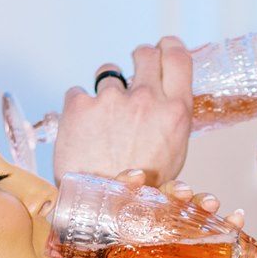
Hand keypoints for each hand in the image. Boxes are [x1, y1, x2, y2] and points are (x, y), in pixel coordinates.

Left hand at [53, 38, 193, 183]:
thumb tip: (163, 101)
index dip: (169, 47)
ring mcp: (111, 100)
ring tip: (102, 122)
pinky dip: (79, 109)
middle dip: (138, 58)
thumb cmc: (139, 191)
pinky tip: (82, 133)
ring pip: (107, 73)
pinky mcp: (79, 105)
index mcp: (175, 113)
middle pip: (145, 53)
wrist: (101, 210)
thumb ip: (169, 122)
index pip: (178, 58)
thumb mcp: (172, 156)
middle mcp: (146, 100)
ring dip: (105, 91)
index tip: (163, 47)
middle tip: (131, 76)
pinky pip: (78, 93)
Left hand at [129, 173, 245, 257]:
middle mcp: (166, 231)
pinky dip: (232, 220)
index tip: (138, 177)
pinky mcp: (218, 244)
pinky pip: (226, 227)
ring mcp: (193, 235)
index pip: (132, 205)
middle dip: (176, 190)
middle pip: (168, 200)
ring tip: (211, 204)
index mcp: (143, 240)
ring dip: (204, 201)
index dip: (131, 185)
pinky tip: (236, 218)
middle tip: (183, 192)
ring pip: (197, 208)